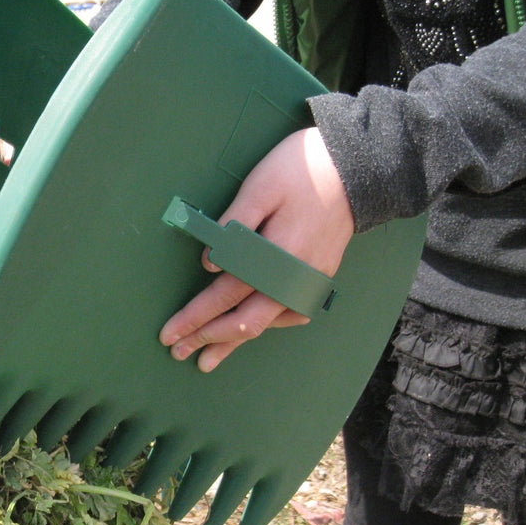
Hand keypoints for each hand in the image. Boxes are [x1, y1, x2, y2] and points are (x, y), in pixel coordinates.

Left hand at [159, 127, 353, 371]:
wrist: (356, 167)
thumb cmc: (300, 170)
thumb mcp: (259, 187)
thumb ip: (233, 225)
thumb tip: (209, 264)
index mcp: (276, 256)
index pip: (226, 295)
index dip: (195, 317)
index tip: (169, 334)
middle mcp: (294, 278)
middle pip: (245, 321)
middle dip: (208, 339)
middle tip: (178, 352)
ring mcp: (310, 281)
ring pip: (268, 323)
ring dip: (235, 341)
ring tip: (209, 357)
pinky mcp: (319, 277)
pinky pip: (289, 313)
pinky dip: (267, 325)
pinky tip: (252, 330)